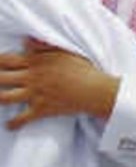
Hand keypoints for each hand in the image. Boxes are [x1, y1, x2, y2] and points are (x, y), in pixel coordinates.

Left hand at [0, 43, 119, 128]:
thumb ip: (42, 45)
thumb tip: (25, 40)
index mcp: (36, 61)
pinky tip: (9, 125)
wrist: (95, 90)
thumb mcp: (64, 51)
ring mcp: (35, 94)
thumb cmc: (83, 69)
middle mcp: (31, 77)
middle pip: (0, 78)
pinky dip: (13, 123)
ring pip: (4, 98)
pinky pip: (21, 119)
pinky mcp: (41, 109)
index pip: (6, 59)